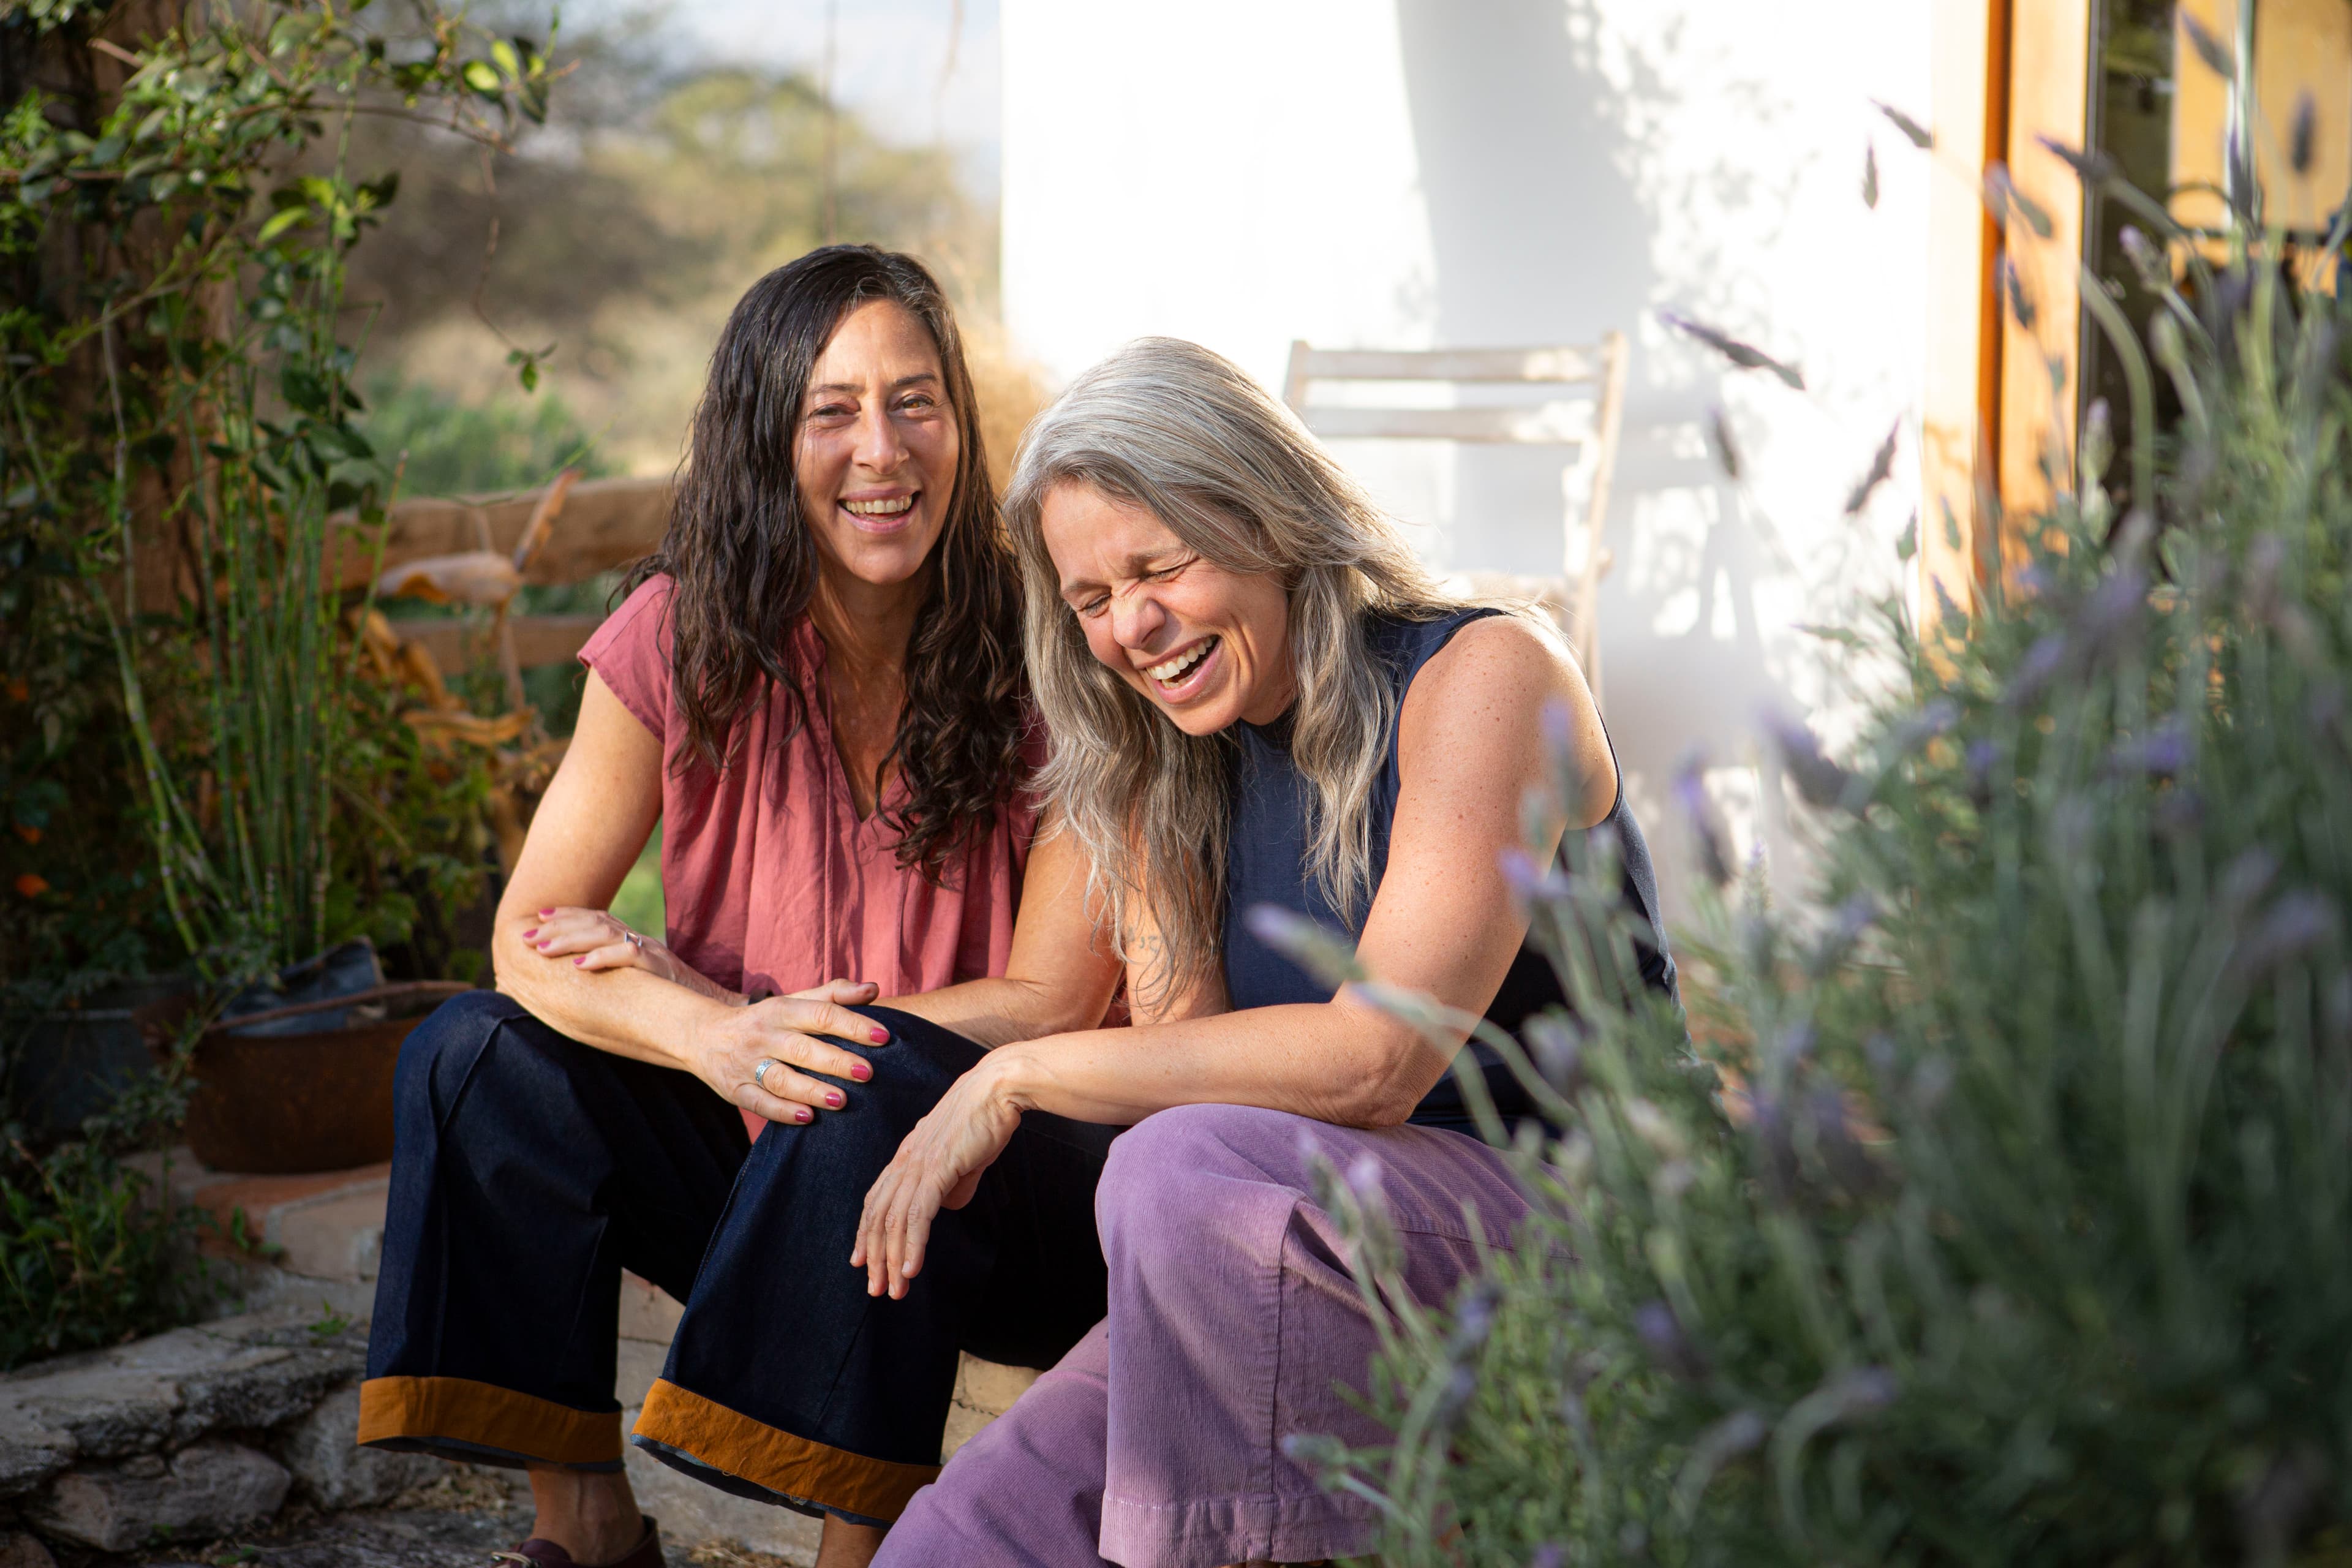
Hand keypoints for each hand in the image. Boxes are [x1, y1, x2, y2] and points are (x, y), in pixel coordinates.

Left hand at [521, 906, 724, 995]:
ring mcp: (651, 952)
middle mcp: (641, 941)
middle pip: (595, 922)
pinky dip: (602, 958)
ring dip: (570, 940)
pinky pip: (629, 956)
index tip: (539, 916)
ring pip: (605, 933)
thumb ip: (617, 978)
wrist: (716, 1013)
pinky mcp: (660, 967)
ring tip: (541, 949)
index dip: (567, 915)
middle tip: (527, 936)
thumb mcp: (641, 985)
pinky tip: (579, 965)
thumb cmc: (676, 1004)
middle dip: (557, 927)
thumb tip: (579, 982)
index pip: (596, 919)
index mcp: (635, 943)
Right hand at [682, 980, 888, 1124]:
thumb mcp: (793, 1002)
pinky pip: (758, 1102)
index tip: (883, 1037)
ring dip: (811, 1089)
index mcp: (782, 1010)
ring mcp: (748, 1064)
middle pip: (803, 1048)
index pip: (821, 1014)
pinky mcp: (735, 1089)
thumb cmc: (765, 1020)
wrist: (704, 1035)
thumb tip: (873, 989)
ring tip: (841, 1100)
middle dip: (836, 1061)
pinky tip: (807, 1117)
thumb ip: (833, 994)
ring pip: (781, 1078)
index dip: (853, 1025)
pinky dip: (781, 1111)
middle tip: (867, 1073)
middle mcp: (764, 1035)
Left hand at [853, 1052, 1023, 1298]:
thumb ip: (953, 1183)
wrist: (998, 1089)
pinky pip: (918, 1214)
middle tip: (876, 1289)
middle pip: (878, 1216)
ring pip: (894, 1221)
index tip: (861, 1261)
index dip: (865, 1232)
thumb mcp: (963, 1157)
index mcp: (907, 1156)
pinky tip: (911, 1269)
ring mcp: (919, 1164)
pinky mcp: (937, 1168)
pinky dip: (912, 1244)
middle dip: (875, 1257)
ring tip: (894, 1290)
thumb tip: (948, 1206)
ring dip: (892, 1259)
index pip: (876, 1200)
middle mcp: (905, 1161)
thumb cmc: (985, 1119)